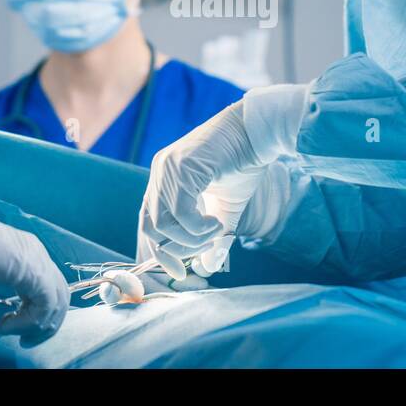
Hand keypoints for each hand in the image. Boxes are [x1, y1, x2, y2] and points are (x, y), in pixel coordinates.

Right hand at [0, 211, 68, 345]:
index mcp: (23, 253)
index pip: (48, 287)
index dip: (37, 313)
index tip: (12, 327)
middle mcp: (35, 253)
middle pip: (59, 295)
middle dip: (46, 324)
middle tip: (24, 340)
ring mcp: (37, 260)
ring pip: (57, 302)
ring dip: (38, 325)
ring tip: (11, 331)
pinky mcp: (33, 271)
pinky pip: (45, 305)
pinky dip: (29, 322)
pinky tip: (6, 325)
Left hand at [138, 86, 305, 261]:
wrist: (257, 133)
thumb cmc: (243, 164)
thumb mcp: (226, 208)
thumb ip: (214, 236)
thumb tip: (208, 267)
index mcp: (164, 181)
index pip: (148, 223)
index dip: (162, 251)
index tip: (181, 272)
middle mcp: (159, 174)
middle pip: (150, 228)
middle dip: (177, 250)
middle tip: (206, 249)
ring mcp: (166, 169)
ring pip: (164, 224)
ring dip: (192, 239)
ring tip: (218, 231)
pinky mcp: (180, 167)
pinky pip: (181, 213)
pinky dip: (199, 228)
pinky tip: (217, 222)